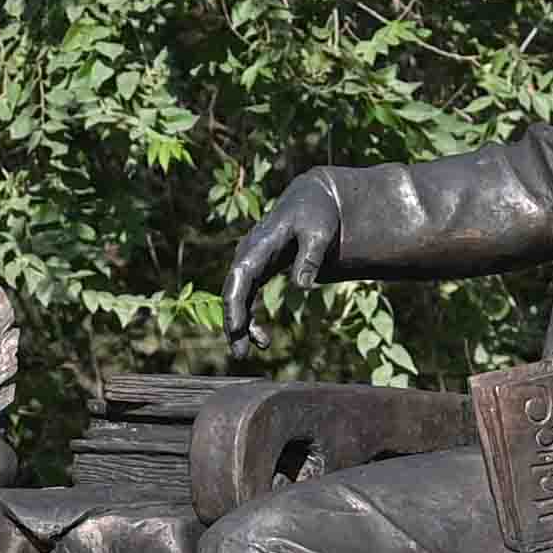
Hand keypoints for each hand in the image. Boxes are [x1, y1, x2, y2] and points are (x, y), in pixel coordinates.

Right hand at [222, 173, 346, 345]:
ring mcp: (250, 262)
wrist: (312, 199)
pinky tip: (263, 338)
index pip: (241, 277)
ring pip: (237, 298)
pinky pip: (247, 298)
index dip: (236, 305)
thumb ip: (310, 258)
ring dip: (241, 326)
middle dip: (233, 322)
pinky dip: (250, 318)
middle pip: (233, 291)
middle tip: (240, 354)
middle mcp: (248, 254)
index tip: (236, 329)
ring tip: (253, 352)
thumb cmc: (316, 214)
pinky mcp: (257, 270)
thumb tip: (302, 286)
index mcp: (259, 244)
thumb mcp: (319, 232)